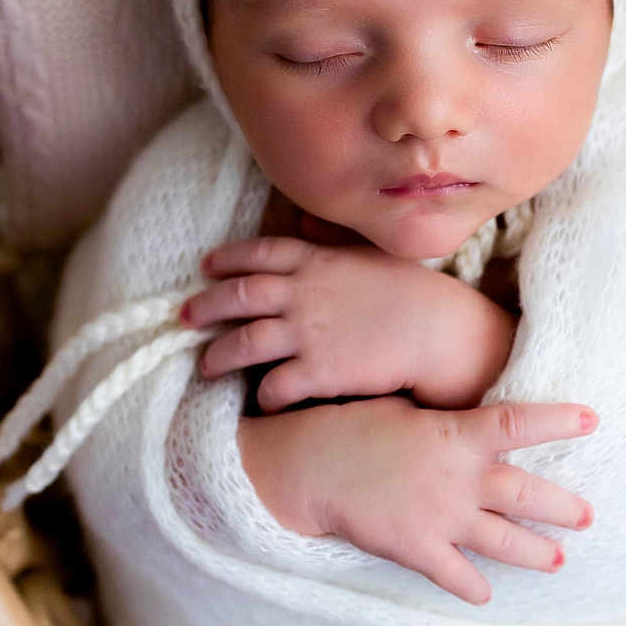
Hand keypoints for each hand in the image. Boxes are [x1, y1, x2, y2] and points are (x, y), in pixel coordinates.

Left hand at [181, 235, 510, 411]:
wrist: (441, 332)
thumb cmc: (414, 292)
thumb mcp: (371, 253)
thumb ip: (331, 238)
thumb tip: (302, 222)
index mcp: (317, 262)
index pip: (259, 254)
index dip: (227, 260)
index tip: (206, 267)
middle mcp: (303, 294)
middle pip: (238, 297)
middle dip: (204, 307)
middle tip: (184, 317)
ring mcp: (308, 334)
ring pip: (243, 344)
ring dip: (218, 357)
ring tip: (205, 366)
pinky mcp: (318, 372)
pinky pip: (274, 387)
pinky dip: (261, 397)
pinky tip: (256, 403)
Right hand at [237, 395, 597, 605]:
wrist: (311, 463)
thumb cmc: (353, 425)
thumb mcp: (406, 409)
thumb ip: (444, 422)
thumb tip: (472, 417)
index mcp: (455, 434)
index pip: (519, 423)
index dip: (558, 421)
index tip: (593, 419)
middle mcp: (458, 477)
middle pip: (525, 493)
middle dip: (562, 506)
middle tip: (587, 516)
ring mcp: (441, 515)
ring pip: (504, 540)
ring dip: (536, 552)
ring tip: (558, 560)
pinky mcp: (418, 548)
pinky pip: (457, 577)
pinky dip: (474, 588)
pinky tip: (484, 595)